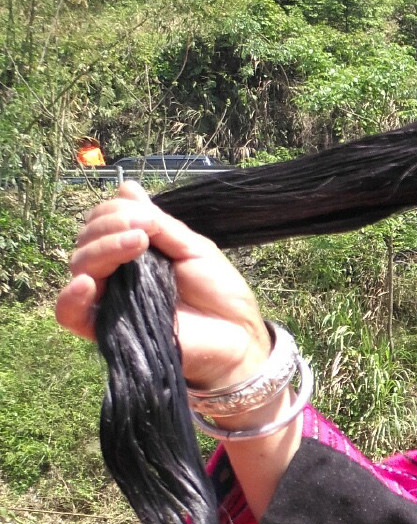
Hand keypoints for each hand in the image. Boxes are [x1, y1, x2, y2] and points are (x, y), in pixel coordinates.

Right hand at [54, 182, 268, 391]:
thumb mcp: (193, 247)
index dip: (114, 213)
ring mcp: (109, 302)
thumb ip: (159, 223)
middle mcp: (114, 276)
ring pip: (79, 269)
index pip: (100, 225)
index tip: (147, 216)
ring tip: (135, 243)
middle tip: (141, 230)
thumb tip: (127, 188)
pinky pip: (70, 315)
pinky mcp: (108, 331)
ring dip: (101, 250)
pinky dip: (70, 297)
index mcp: (131, 254)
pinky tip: (87, 283)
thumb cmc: (220, 293)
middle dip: (107, 228)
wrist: (239, 335)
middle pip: (86, 243)